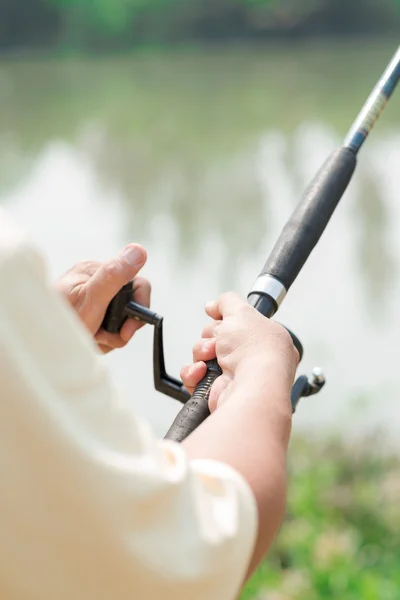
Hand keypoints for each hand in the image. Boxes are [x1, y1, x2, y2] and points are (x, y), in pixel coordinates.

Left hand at [55, 244, 149, 353]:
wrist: (37, 344)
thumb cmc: (58, 323)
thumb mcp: (90, 300)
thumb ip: (114, 276)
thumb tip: (139, 251)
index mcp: (94, 271)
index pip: (137, 284)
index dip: (139, 307)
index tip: (128, 329)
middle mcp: (94, 283)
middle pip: (131, 305)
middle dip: (121, 327)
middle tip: (104, 337)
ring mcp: (93, 301)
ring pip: (121, 321)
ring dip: (111, 337)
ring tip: (92, 338)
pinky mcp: (90, 317)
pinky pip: (110, 331)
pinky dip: (103, 340)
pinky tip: (90, 340)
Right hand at [181, 292, 297, 411]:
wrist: (251, 386)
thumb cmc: (256, 352)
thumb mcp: (242, 312)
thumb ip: (227, 301)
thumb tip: (213, 305)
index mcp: (266, 342)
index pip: (239, 325)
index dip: (227, 321)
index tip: (221, 318)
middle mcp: (253, 361)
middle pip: (218, 338)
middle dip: (212, 336)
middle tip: (220, 341)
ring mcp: (235, 378)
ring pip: (204, 356)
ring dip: (201, 352)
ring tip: (212, 356)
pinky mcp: (217, 392)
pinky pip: (195, 377)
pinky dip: (194, 372)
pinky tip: (202, 371)